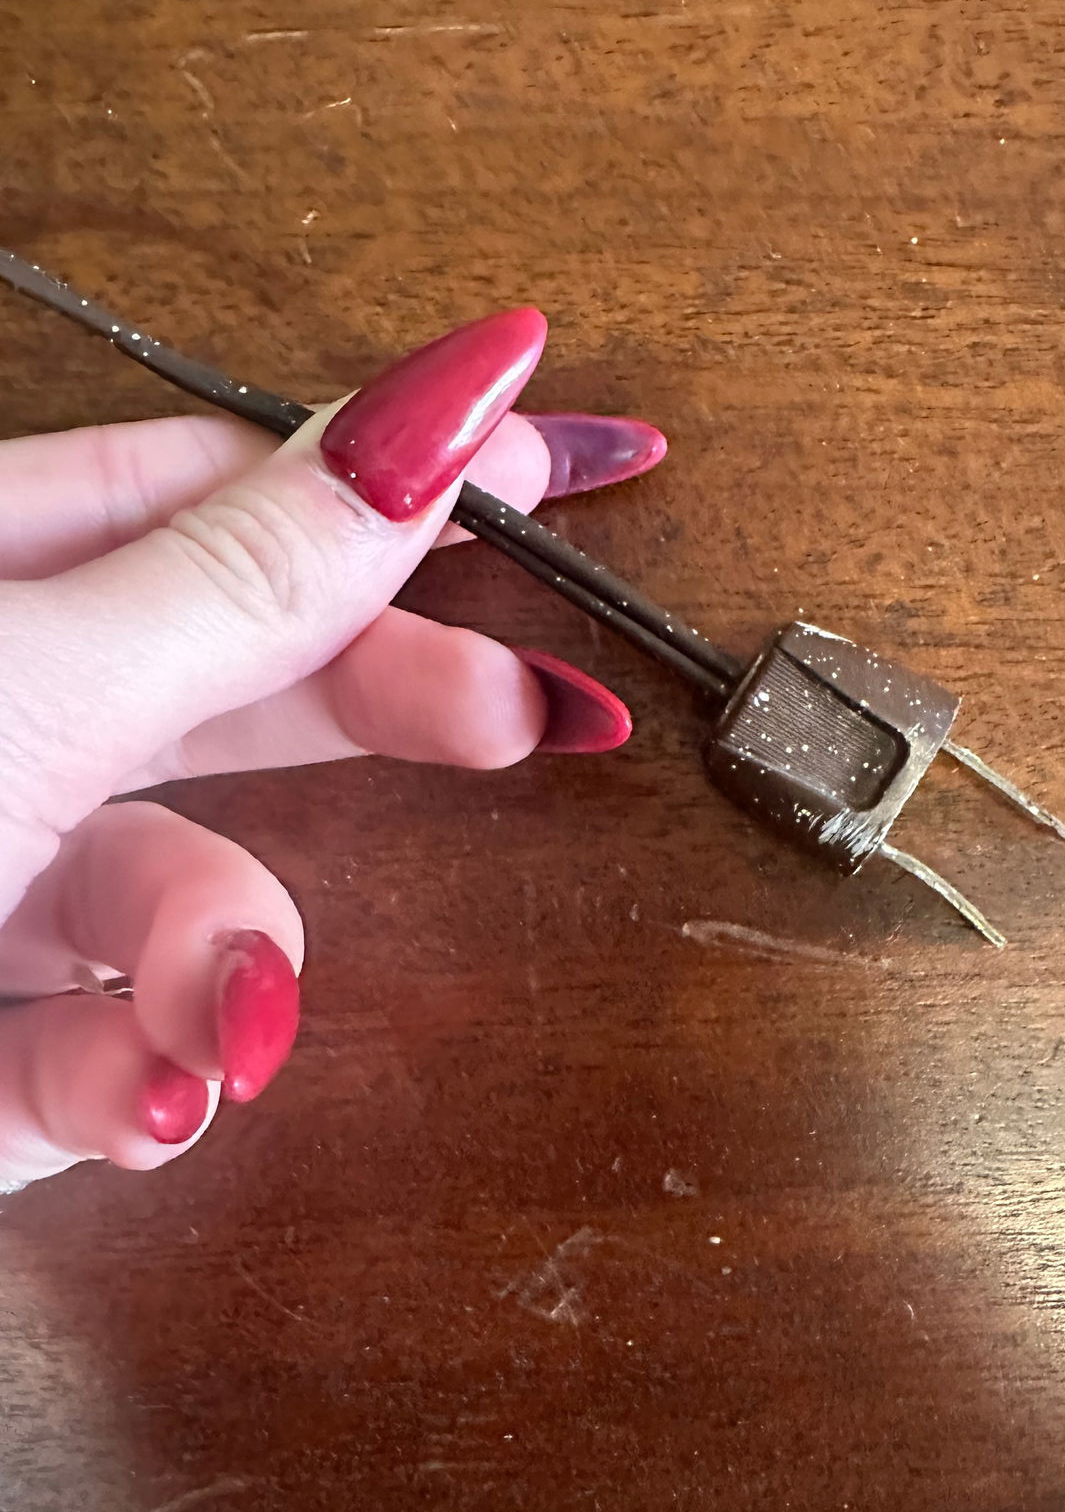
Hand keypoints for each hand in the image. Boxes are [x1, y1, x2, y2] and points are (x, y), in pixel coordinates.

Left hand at [0, 308, 656, 1189]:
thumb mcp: (39, 688)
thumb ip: (244, 578)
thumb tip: (439, 410)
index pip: (226, 497)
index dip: (402, 490)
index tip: (565, 472)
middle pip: (236, 691)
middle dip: (376, 720)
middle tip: (526, 722)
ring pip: (180, 917)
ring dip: (225, 972)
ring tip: (214, 1027)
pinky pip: (113, 1064)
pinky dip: (128, 1090)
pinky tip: (127, 1101)